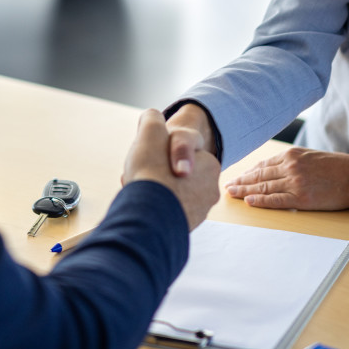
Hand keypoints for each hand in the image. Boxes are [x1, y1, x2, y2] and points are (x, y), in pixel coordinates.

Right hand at [124, 109, 220, 229]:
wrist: (146, 217)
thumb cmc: (152, 171)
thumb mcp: (151, 130)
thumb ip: (152, 119)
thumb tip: (152, 119)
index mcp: (210, 165)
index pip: (181, 153)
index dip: (160, 153)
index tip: (148, 157)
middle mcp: (210, 190)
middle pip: (177, 177)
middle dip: (159, 175)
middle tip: (140, 175)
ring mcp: (199, 213)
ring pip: (172, 197)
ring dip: (155, 193)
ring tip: (138, 192)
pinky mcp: (185, 229)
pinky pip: (168, 215)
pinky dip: (156, 210)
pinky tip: (142, 208)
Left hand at [224, 147, 348, 210]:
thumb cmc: (337, 167)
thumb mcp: (311, 157)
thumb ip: (293, 162)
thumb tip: (275, 169)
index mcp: (292, 155)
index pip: (264, 165)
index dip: (249, 172)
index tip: (238, 177)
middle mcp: (290, 166)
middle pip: (259, 175)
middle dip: (242, 181)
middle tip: (228, 187)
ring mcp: (295, 182)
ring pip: (263, 187)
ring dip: (245, 191)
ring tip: (232, 194)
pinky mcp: (301, 198)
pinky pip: (276, 200)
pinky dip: (260, 200)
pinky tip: (249, 201)